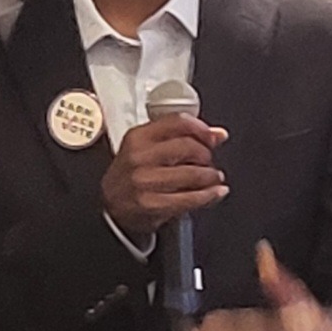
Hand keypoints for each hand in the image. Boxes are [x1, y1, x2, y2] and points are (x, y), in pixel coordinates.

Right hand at [101, 114, 226, 241]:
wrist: (112, 209)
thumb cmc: (133, 175)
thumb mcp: (148, 149)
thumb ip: (182, 137)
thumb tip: (219, 134)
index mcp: (138, 137)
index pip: (178, 122)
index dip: (202, 129)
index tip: (212, 138)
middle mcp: (139, 157)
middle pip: (189, 147)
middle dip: (206, 155)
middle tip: (208, 162)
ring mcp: (145, 181)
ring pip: (194, 173)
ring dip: (211, 176)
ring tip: (212, 177)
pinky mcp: (152, 204)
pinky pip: (192, 198)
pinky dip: (211, 195)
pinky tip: (216, 192)